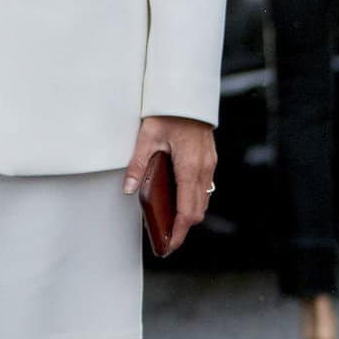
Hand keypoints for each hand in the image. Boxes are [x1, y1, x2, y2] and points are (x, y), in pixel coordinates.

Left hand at [123, 114, 215, 255]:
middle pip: (197, 210)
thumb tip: (129, 188)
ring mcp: (209, 164)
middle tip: (165, 239)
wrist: (188, 93)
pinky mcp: (208, 159)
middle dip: (182, 228)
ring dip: (188, 213)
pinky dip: (192, 198)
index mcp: (189, 167)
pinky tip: (176, 198)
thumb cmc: (168, 112)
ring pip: (203, 199)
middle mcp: (204, 169)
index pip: (187, 211)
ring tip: (168, 221)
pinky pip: (203, 186)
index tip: (168, 245)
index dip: (178, 232)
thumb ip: (138, 163)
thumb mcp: (147, 136)